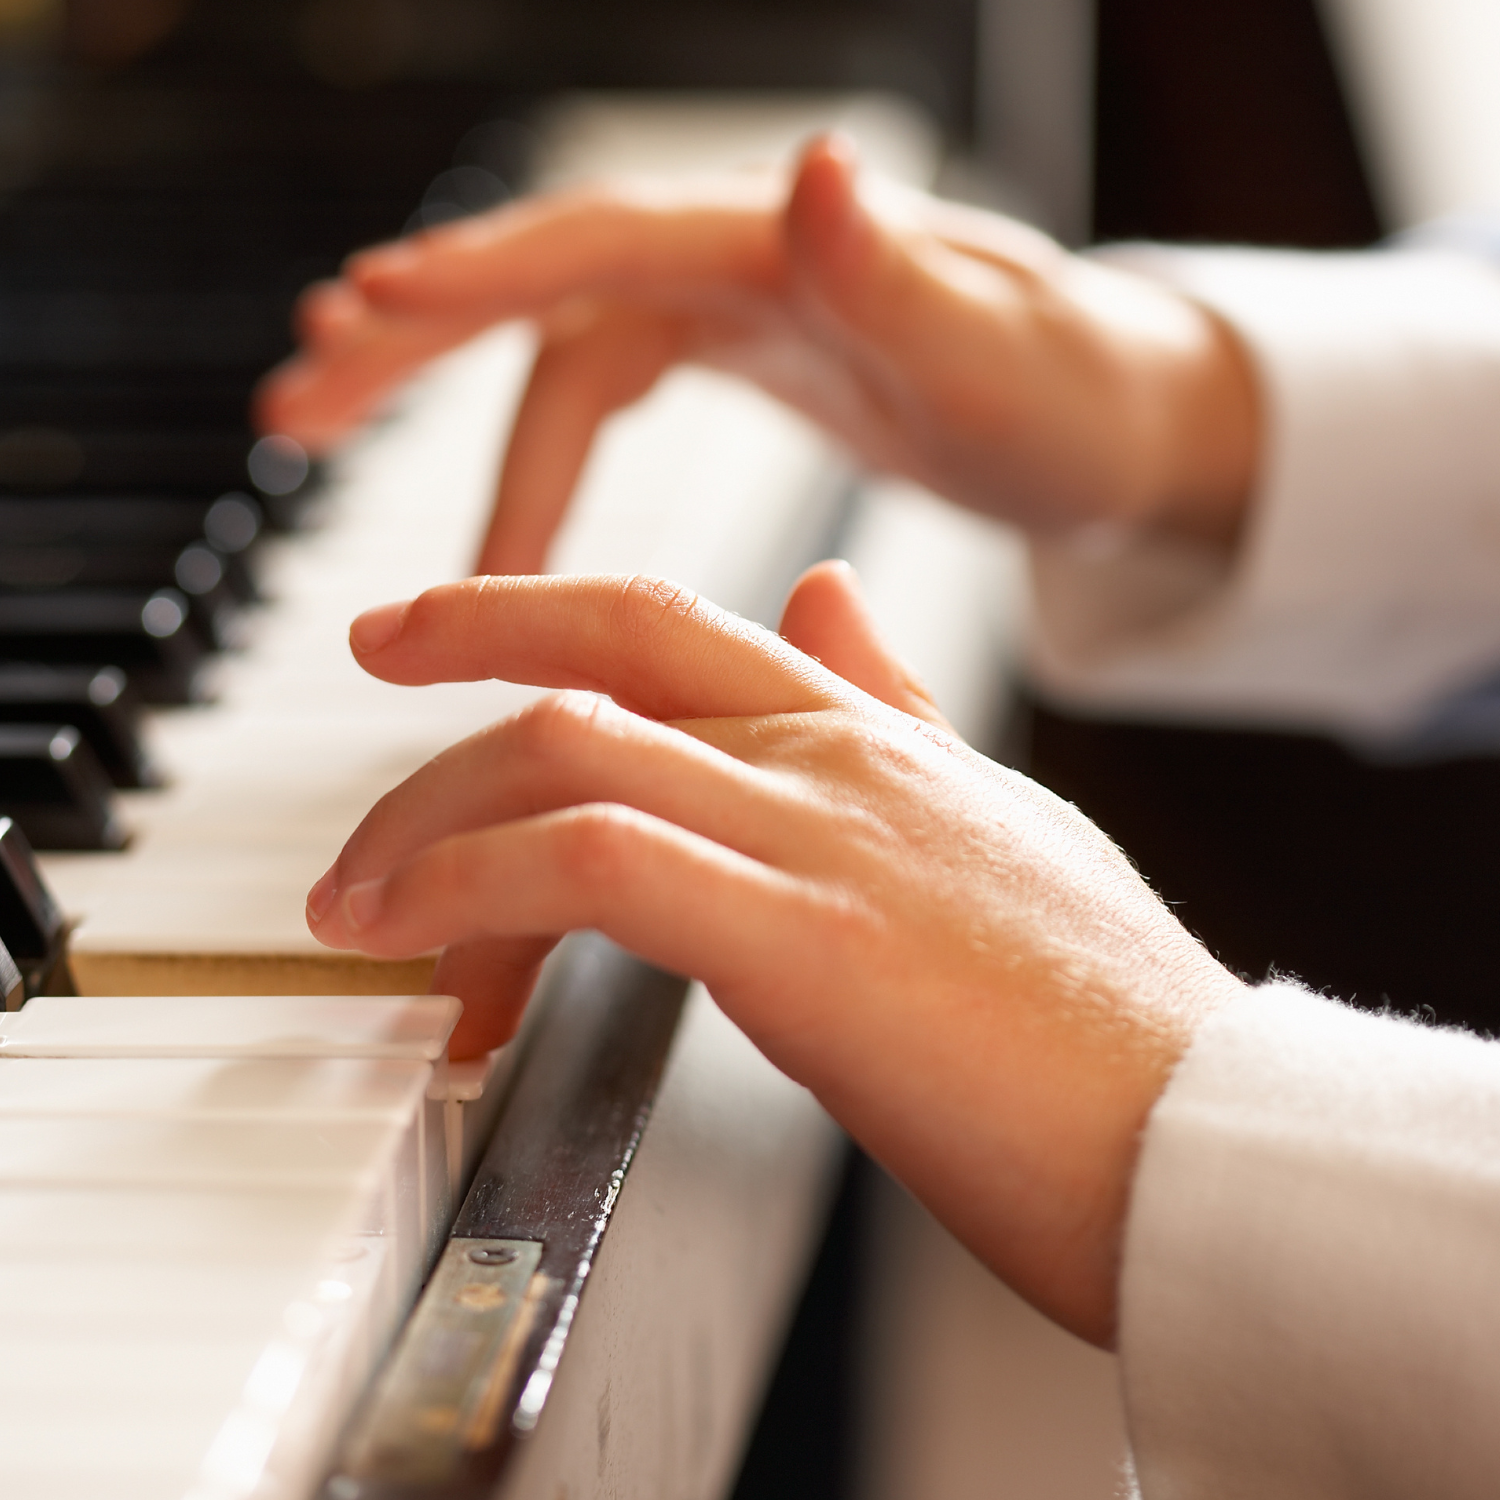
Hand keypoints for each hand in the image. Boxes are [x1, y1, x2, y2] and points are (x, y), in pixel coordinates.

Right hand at [259, 137, 1259, 571]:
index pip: (600, 246)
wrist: (1111, 429)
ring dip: (446, 406)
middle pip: (542, 282)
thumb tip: (821, 166)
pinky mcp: (737, 357)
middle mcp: (742, 258)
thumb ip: (903, 278)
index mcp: (785, 248)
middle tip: (295, 402)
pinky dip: (533, 461)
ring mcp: (732, 306)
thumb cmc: (1073, 397)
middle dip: (415, 338)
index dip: (477, 281)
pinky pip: (600, 400)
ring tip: (330, 451)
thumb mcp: (1001, 352)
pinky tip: (501, 532)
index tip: (356, 317)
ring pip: (554, 347)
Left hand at [305, 562, 1243, 1344]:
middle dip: (461, 641)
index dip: (540, 610)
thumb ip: (895, 711)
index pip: (677, 625)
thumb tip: (830, 603)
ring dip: (431, 817)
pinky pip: (589, 859)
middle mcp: (838, 758)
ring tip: (359, 897)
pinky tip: (418, 936)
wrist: (1203, 1129)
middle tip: (373, 674)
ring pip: (571, 746)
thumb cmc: (1103, 1018)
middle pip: (607, 645)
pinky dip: (473, 885)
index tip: (449, 629)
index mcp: (875, 738)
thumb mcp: (992, 823)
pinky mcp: (800, 935)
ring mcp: (820, 833)